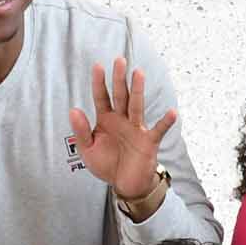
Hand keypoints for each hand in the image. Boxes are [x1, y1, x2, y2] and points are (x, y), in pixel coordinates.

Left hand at [67, 57, 177, 200]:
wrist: (125, 184)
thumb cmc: (107, 165)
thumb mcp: (87, 149)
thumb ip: (81, 130)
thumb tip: (74, 109)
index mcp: (106, 120)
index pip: (101, 97)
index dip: (99, 82)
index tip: (98, 66)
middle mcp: (122, 120)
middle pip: (120, 95)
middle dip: (119, 78)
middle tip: (120, 60)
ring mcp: (136, 129)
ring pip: (136, 106)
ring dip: (138, 90)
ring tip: (138, 73)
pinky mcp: (148, 142)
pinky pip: (158, 130)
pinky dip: (165, 122)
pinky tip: (172, 112)